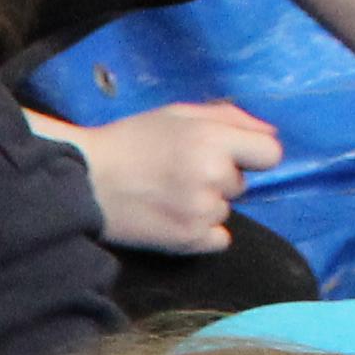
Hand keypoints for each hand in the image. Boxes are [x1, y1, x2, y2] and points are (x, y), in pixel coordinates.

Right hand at [67, 100, 281, 255]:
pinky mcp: (188, 241)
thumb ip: (230, 117)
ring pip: (226, 210)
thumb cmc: (130, 141)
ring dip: (205, 205)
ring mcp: (201, 211)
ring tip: (168, 196)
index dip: (253, 155)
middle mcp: (212, 175)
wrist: (83, 182)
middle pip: (242, 184)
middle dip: (219, 178)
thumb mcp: (178, 114)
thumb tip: (271, 134)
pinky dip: (202, 232)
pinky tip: (174, 219)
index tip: (231, 156)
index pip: (270, 154)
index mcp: (212, 139)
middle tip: (180, 174)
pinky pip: (219, 238)